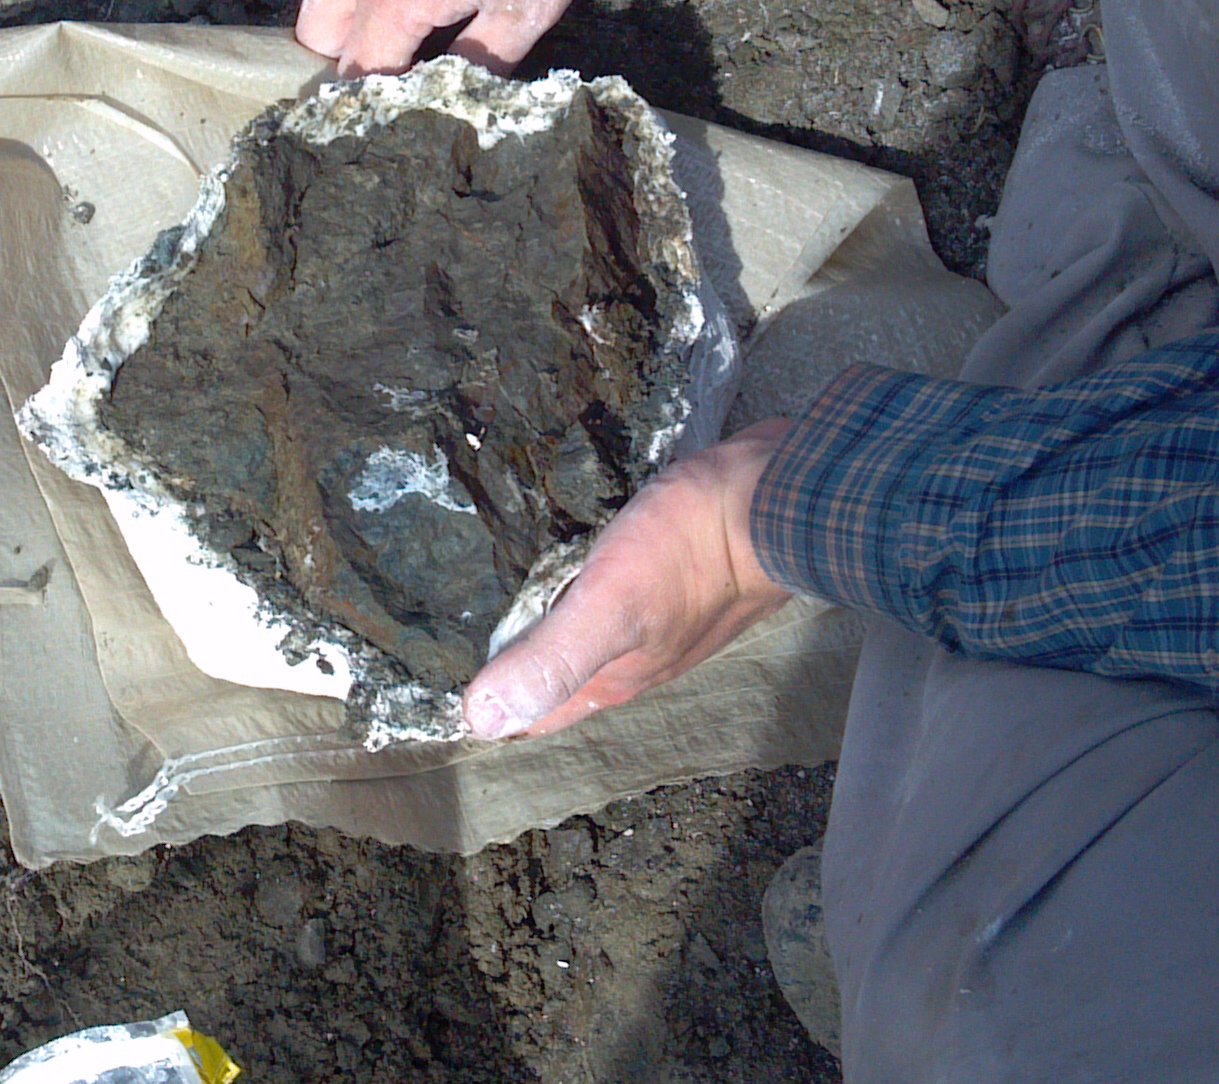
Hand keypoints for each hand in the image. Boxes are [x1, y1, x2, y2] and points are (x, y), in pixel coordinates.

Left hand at [463, 420, 794, 739]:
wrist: (779, 499)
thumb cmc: (692, 549)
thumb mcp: (609, 605)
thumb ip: (551, 659)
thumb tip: (481, 719)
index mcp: (613, 677)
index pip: (538, 715)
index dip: (491, 711)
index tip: (439, 701)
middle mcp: (637, 660)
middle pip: (562, 680)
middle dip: (515, 673)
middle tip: (457, 652)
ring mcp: (662, 622)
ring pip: (590, 642)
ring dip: (548, 632)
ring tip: (501, 615)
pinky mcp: (676, 578)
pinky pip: (615, 595)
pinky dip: (582, 588)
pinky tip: (569, 567)